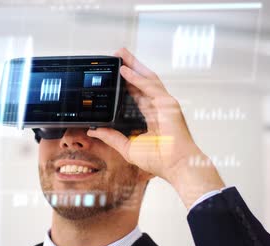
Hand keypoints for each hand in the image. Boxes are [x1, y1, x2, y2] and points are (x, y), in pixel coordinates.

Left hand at [87, 48, 224, 207]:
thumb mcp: (128, 147)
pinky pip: (150, 86)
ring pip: (147, 79)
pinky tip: (126, 70)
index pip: (137, 94)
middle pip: (142, 82)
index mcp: (151, 117)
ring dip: (134, 65)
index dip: (127, 82)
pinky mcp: (168, 104)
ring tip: (121, 55)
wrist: (176, 166)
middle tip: (117, 56)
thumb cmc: (160, 160)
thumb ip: (111, 137)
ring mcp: (164, 104)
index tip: (115, 73)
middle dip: (130, 67)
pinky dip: (138, 77)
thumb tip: (94, 130)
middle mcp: (158, 107)